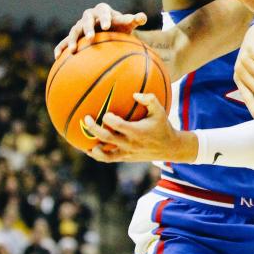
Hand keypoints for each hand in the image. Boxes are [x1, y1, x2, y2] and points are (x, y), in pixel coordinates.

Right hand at [54, 3, 146, 57]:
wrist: (109, 29)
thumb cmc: (120, 26)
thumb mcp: (127, 23)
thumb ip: (134, 20)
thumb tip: (143, 17)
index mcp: (103, 10)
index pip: (103, 11)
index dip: (104, 18)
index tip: (107, 26)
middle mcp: (89, 16)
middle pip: (86, 20)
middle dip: (87, 28)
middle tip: (90, 38)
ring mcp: (80, 26)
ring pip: (74, 30)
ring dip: (72, 39)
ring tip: (73, 50)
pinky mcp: (75, 36)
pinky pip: (64, 41)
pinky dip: (61, 47)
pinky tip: (57, 57)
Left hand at [83, 93, 197, 162]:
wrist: (169, 148)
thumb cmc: (163, 126)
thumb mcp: (160, 111)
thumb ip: (149, 99)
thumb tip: (134, 94)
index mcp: (137, 131)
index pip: (118, 125)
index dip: (108, 118)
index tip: (106, 113)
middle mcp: (130, 143)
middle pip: (106, 138)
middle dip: (93, 128)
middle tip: (86, 119)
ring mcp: (126, 152)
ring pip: (104, 154)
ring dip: (93, 147)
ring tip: (84, 139)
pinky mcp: (125, 158)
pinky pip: (108, 159)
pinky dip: (97, 155)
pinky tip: (90, 149)